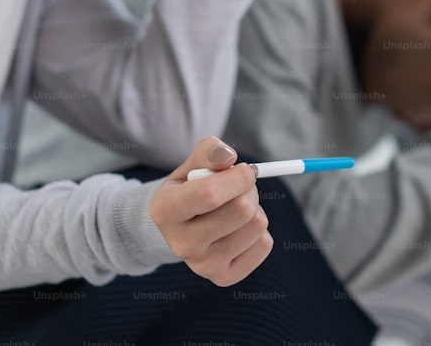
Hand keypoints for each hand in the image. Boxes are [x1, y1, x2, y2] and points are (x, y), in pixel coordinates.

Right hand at [150, 137, 272, 285]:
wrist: (180, 228)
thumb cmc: (189, 188)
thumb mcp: (191, 165)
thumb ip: (209, 152)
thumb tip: (229, 157)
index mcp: (165, 210)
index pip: (209, 194)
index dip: (237, 177)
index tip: (245, 169)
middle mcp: (181, 244)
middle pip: (241, 211)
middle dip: (249, 189)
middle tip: (242, 186)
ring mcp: (202, 266)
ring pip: (257, 225)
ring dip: (255, 208)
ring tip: (236, 207)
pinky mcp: (224, 277)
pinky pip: (264, 245)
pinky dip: (259, 230)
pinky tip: (239, 228)